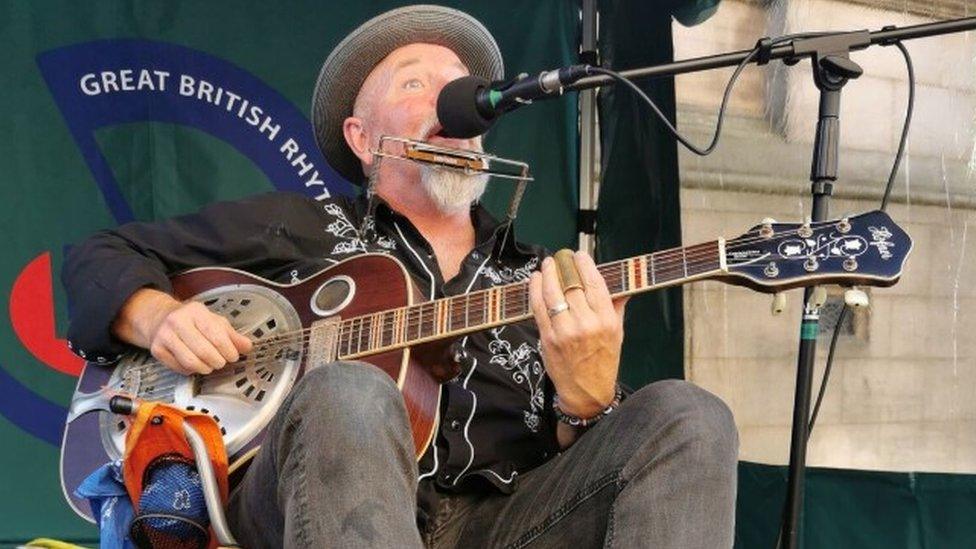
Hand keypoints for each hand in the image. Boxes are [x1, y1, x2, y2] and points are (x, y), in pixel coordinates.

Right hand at [115, 288, 252, 374]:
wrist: (160, 319)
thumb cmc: (191, 321)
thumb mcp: (214, 321)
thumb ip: (232, 335)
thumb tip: (247, 347)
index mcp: (195, 311)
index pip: (216, 334)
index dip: (228, 350)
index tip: (233, 356)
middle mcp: (177, 321)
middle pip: (204, 351)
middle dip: (218, 361)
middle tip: (222, 362)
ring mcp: (165, 336)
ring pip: (191, 362)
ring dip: (206, 368)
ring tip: (210, 365)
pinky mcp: (157, 350)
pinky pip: (180, 368)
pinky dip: (192, 370)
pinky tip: (196, 364)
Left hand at [528, 251, 627, 417]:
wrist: (586, 391)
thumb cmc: (604, 361)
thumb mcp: (618, 332)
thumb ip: (617, 306)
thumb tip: (623, 284)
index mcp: (607, 321)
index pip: (595, 284)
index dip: (585, 265)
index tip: (579, 255)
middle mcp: (587, 324)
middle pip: (572, 285)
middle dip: (564, 266)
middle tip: (560, 257)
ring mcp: (565, 332)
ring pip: (553, 293)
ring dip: (547, 274)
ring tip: (547, 265)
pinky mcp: (548, 338)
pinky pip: (539, 308)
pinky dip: (535, 290)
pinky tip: (535, 280)